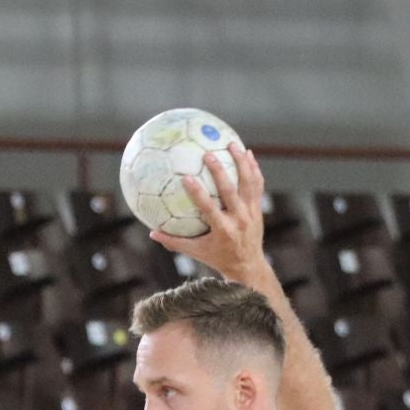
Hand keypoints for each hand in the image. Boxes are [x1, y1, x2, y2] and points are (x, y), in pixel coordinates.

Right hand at [149, 141, 267, 280]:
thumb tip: (152, 233)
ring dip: (241, 162)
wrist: (248, 266)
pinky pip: (257, 184)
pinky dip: (254, 168)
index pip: (209, 208)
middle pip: (230, 191)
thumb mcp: (196, 252)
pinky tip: (248, 153)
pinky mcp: (258, 208)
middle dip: (220, 171)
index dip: (198, 193)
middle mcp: (238, 219)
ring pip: (248, 183)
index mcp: (223, 230)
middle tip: (208, 154)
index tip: (186, 177)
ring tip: (232, 144)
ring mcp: (250, 212)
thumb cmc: (218, 258)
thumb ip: (174, 242)